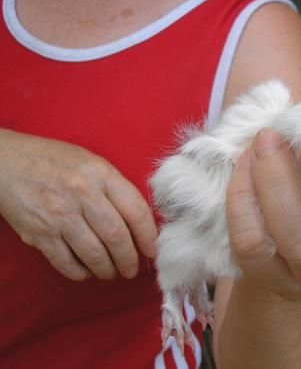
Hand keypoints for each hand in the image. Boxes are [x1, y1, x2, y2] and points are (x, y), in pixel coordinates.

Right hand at [0, 130, 156, 280]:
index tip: (152, 249)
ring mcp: (59, 215)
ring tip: (112, 273)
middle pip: (116, 236)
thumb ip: (114, 188)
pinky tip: (86, 271)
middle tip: (132, 268)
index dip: (148, 235)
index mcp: (101, 174)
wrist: (6, 162)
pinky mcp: (38, 233)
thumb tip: (140, 222)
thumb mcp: (91, 163)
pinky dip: (80, 272)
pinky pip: (65, 262)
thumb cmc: (54, 161)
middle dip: (129, 259)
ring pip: (93, 253)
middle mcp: (82, 194)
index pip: (136, 209)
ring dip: (107, 269)